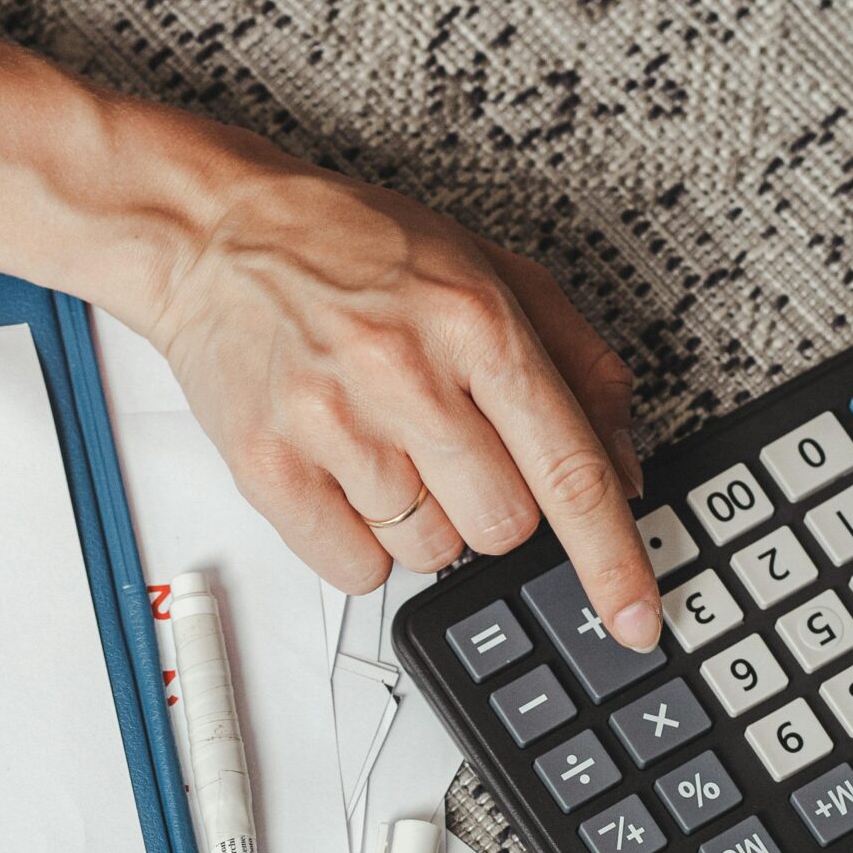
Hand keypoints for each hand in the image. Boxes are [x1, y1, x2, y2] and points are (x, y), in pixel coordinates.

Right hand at [144, 144, 661, 647]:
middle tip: (448, 444)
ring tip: (382, 440)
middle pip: (502, 528)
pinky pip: (353, 568)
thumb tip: (624, 471)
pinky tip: (342, 470)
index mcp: (476, 323)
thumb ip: (577, 366)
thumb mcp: (489, 271)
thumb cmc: (354, 249)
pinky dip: (358, 540)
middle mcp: (406, 374)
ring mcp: (333, 424)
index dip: (611, 558)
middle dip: (491, 507)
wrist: (215, 233)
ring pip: (428, 554)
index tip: (636, 619)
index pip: (568, 469)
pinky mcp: (269, 466)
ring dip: (420, 520)